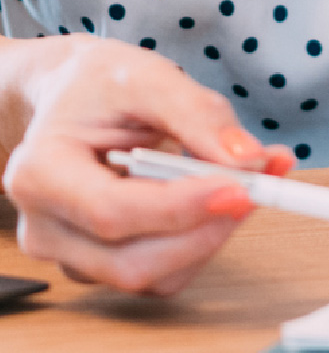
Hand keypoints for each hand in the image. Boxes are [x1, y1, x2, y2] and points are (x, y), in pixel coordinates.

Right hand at [3, 36, 293, 294]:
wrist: (70, 98)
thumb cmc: (98, 85)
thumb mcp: (147, 77)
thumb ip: (198, 115)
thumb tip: (246, 159)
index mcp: (41, 173)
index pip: (112, 212)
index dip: (181, 208)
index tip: (241, 187)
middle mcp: (46, 227)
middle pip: (131, 261)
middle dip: (207, 229)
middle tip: (263, 184)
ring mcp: (70, 252)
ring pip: (151, 275)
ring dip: (213, 234)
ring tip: (254, 178)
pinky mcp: (100, 262)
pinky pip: (160, 271)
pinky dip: (203, 239)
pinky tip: (227, 195)